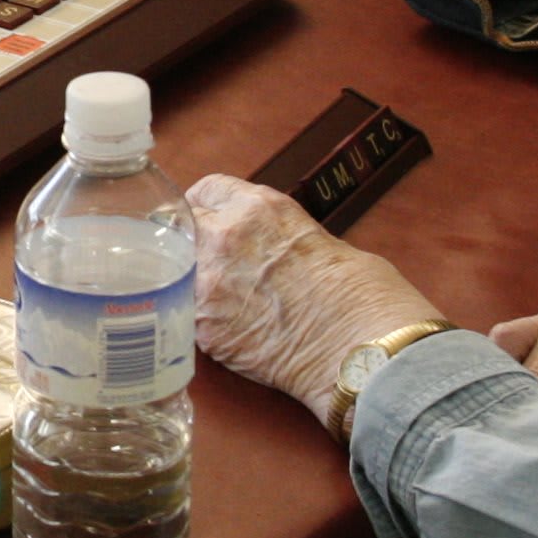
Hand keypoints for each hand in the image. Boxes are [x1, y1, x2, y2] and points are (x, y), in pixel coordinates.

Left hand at [185, 175, 446, 434]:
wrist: (361, 348)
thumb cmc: (360, 297)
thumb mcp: (318, 239)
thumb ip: (275, 236)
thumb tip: (262, 250)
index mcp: (257, 208)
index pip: (207, 190)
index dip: (209, 207)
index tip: (209, 220)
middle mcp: (223, 238)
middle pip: (181, 226)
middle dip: (191, 240)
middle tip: (207, 261)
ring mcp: (208, 285)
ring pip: (176, 272)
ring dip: (190, 282)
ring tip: (219, 300)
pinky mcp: (204, 329)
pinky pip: (186, 315)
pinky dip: (200, 321)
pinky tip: (227, 329)